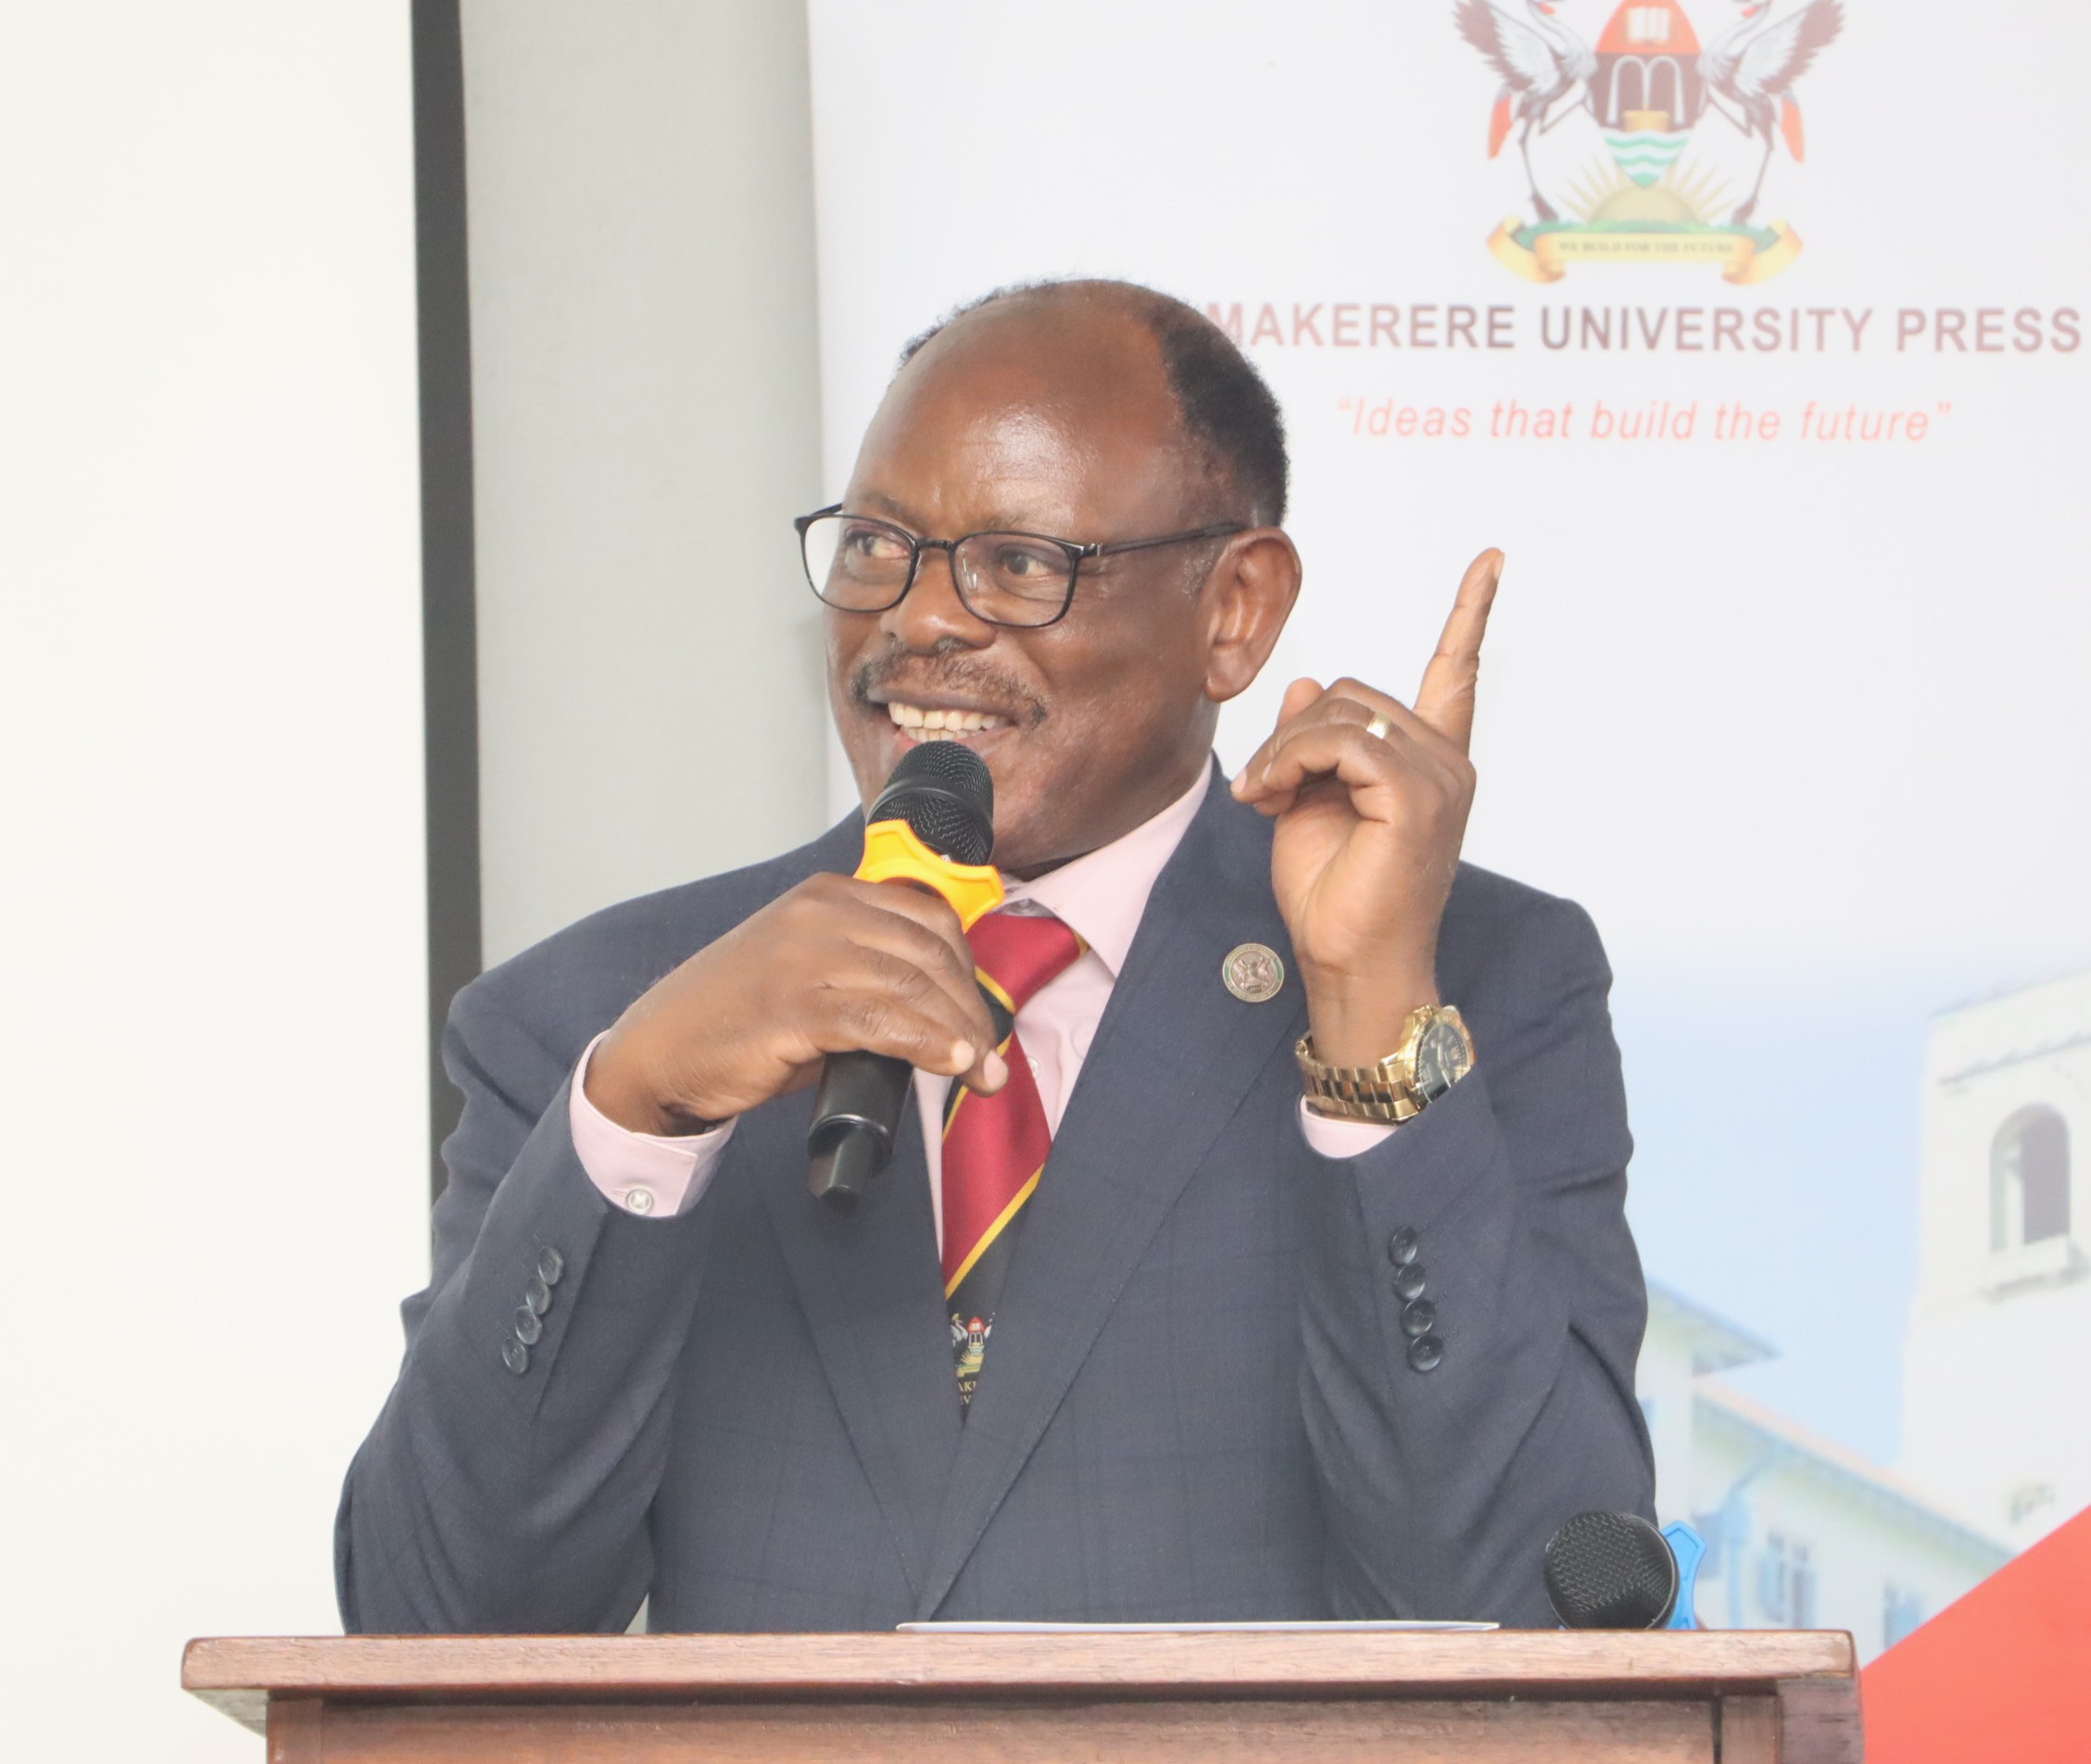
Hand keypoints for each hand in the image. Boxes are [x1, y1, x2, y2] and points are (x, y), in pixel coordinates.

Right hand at [585, 874, 1006, 1134]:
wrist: (660, 1053)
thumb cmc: (738, 1021)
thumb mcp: (809, 974)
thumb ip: (868, 975)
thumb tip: (944, 1015)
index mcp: (827, 896)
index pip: (928, 918)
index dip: (967, 970)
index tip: (981, 1017)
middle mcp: (819, 913)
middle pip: (929, 952)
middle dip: (971, 1010)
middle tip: (992, 1058)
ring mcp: (804, 956)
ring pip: (912, 986)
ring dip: (961, 1035)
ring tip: (982, 1074)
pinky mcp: (792, 1005)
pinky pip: (882, 1021)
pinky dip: (927, 1045)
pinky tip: (951, 1065)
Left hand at [1230, 549, 1502, 1065]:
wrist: (1348, 964)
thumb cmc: (1333, 896)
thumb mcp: (1309, 800)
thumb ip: (1314, 741)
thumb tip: (1312, 681)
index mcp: (1431, 763)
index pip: (1457, 674)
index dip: (1472, 613)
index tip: (1491, 558)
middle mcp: (1447, 763)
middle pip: (1357, 693)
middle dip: (1294, 734)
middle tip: (1261, 788)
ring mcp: (1440, 778)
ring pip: (1342, 713)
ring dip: (1283, 751)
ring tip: (1263, 798)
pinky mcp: (1417, 797)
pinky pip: (1339, 742)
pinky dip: (1291, 762)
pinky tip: (1270, 799)